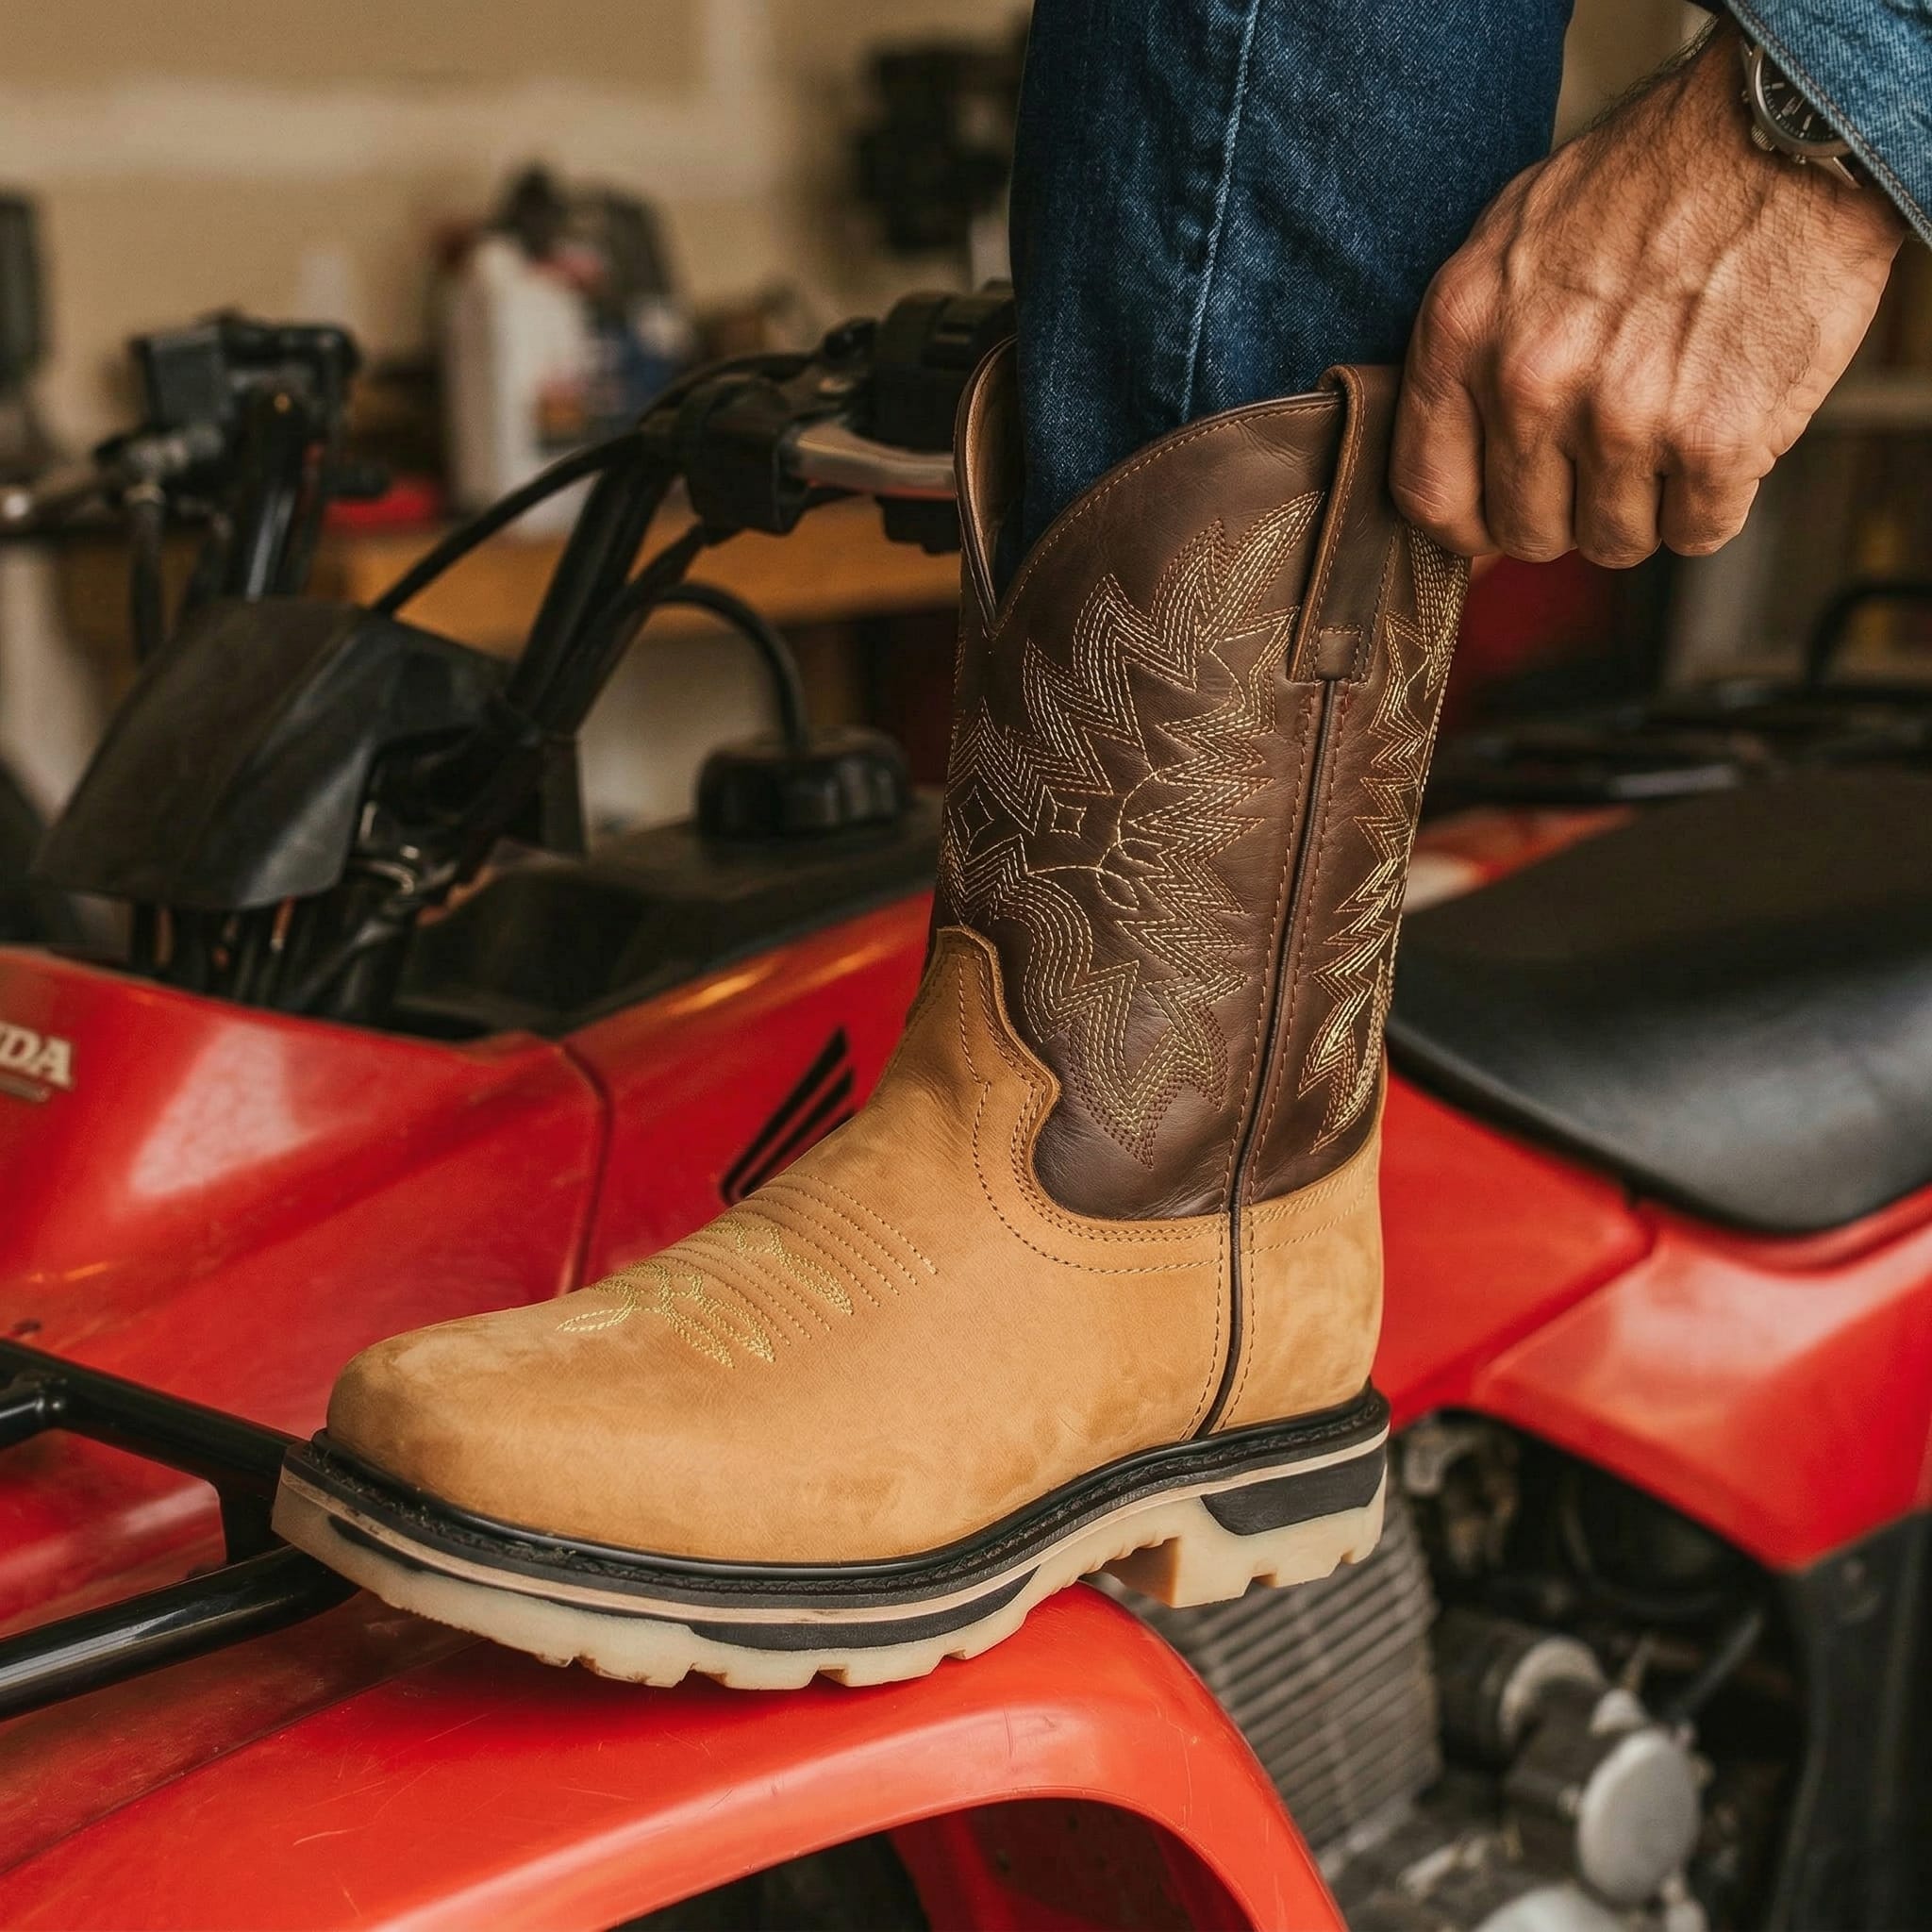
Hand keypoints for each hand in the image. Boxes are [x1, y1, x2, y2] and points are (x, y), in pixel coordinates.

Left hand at [1391, 22, 1906, 566]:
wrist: (1780, 132)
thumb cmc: (1644, 181)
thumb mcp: (1511, 242)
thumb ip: (1470, 350)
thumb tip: (1457, 455)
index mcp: (1461, 336)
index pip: (1429, 497)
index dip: (1470, 522)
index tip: (1500, 511)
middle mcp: (1528, 385)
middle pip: (1526, 532)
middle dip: (1569, 508)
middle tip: (1610, 452)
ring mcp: (1620, 418)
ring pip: (1612, 542)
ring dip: (1646, 506)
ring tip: (1672, 426)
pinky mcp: (1713, 443)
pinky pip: (1695, 533)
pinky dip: (1713, 503)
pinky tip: (1724, 436)